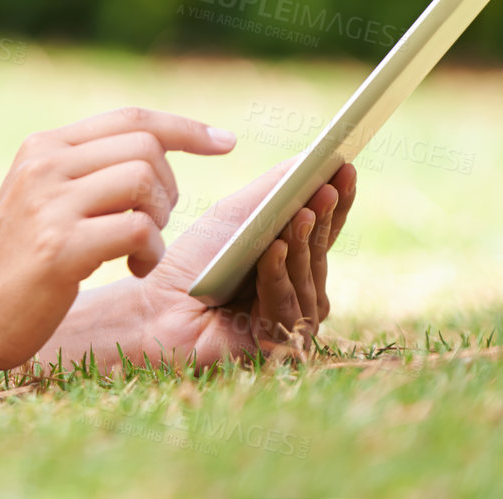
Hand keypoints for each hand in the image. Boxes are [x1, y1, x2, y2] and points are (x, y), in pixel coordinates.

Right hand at [0, 106, 237, 374]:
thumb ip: (85, 170)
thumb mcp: (43, 198)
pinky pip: (137, 229)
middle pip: (146, 146)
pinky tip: (132, 268)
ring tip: (139, 248)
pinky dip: (150, 251)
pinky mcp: (59, 248)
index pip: (130, 117)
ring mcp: (50, 204)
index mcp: (43, 147)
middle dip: (169, 188)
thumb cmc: (17, 262)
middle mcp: (45, 164)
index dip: (185, 127)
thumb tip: (154, 149)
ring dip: (160, 219)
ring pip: (144, 180)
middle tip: (152, 223)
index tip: (225, 142)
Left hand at [32, 159, 357, 373]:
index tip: (346, 166)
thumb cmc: (193, 262)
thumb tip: (309, 158)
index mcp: (290, 260)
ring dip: (303, 244)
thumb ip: (270, 192)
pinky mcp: (278, 345)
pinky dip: (278, 275)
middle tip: (327, 188)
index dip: (337, 200)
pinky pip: (287, 304)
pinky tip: (274, 251)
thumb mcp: (233, 218)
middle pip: (321, 252)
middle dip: (324, 219)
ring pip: (309, 278)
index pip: (322, 228)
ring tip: (301, 213)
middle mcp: (298, 290)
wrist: (155, 310)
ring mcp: (291, 320)